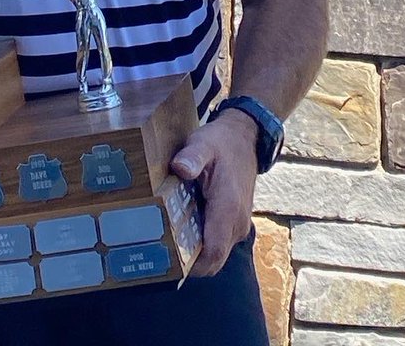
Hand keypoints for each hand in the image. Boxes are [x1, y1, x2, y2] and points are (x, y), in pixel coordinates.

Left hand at [170, 110, 257, 276]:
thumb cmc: (221, 143)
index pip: (214, 253)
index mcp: (229, 208)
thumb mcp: (203, 143)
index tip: (167, 261)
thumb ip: (192, 157)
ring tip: (168, 235)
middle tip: (161, 248)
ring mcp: (238, 225)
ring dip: (194, 249)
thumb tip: (180, 168)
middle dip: (188, 260)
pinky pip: (218, 242)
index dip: (191, 265)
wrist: (243, 139)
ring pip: (215, 252)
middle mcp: (237, 222)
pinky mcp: (235, 223)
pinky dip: (201, 240)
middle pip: (213, 259)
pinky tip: (183, 224)